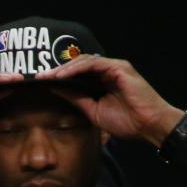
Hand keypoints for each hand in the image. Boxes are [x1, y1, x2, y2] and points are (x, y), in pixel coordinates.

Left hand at [35, 55, 183, 145]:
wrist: (147, 125)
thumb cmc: (126, 121)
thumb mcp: (93, 112)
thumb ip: (77, 100)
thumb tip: (57, 90)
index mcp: (101, 82)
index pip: (77, 75)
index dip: (59, 78)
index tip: (41, 85)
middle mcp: (107, 72)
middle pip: (78, 65)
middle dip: (58, 71)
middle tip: (39, 77)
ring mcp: (114, 68)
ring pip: (84, 62)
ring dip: (64, 69)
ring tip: (48, 77)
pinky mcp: (119, 68)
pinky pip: (94, 64)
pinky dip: (77, 69)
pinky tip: (63, 76)